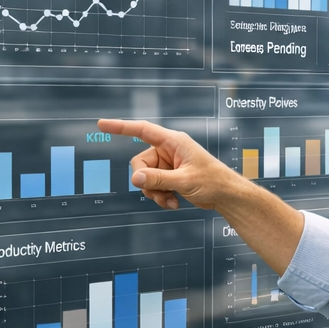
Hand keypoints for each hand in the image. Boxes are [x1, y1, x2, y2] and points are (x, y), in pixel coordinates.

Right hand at [98, 117, 305, 275]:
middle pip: (139, 162)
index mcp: (173, 142)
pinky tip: (174, 204)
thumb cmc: (213, 182)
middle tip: (159, 192)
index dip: (121, 127)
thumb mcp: (184, 181)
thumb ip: (158, 179)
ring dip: (154, 192)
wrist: (227, 196)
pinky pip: (153, 186)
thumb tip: (135, 178)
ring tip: (170, 201)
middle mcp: (168, 150)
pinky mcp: (169, 177)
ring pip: (145, 178)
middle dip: (145, 180)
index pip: (142, 130)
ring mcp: (168, 164)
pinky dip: (160, 196)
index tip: (102, 124)